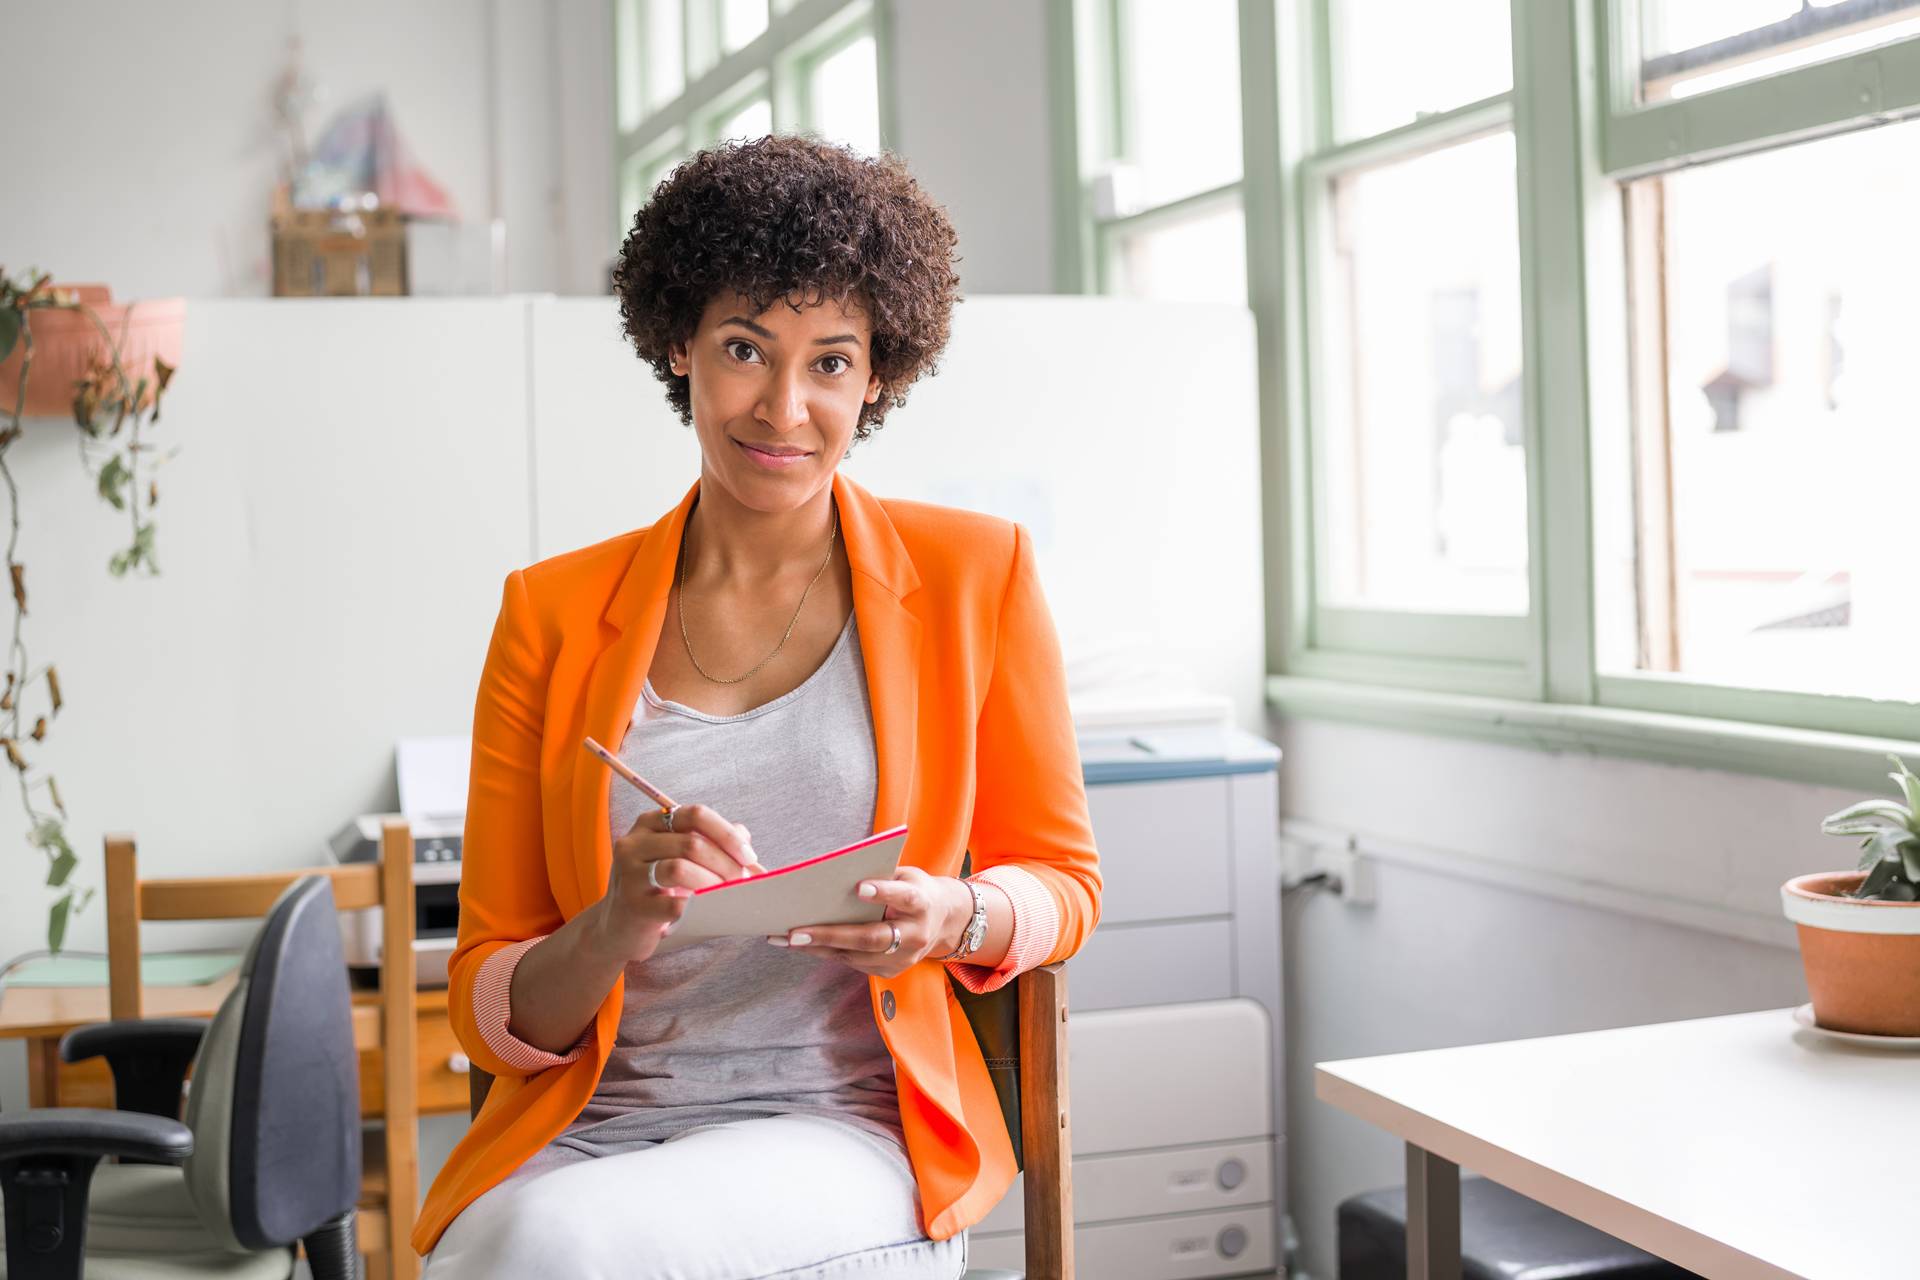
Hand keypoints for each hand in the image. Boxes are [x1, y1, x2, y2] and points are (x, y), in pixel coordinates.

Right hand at [592, 804, 761, 962]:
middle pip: (691, 842)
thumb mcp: (677, 858)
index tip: (748, 856)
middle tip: (740, 881)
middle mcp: (634, 843)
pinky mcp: (632, 905)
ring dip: (712, 882)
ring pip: (680, 868)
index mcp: (649, 824)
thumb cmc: (655, 889)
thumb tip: (745, 839)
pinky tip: (704, 910)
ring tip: (724, 894)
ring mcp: (629, 874)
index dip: (727, 834)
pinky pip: (674, 903)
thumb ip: (709, 842)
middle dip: (725, 863)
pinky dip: (697, 906)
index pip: (695, 815)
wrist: (617, 927)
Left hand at [772, 867, 966, 978]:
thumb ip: (881, 876)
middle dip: (831, 935)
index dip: (883, 893)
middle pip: (872, 937)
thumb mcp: (906, 875)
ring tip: (785, 938)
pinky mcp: (889, 972)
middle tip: (796, 932)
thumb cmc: (914, 890)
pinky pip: (852, 963)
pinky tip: (800, 945)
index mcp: (922, 904)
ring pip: (856, 956)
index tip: (858, 887)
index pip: (905, 898)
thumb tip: (835, 875)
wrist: (941, 921)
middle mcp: (915, 936)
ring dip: (818, 948)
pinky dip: (825, 953)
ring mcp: (903, 959)